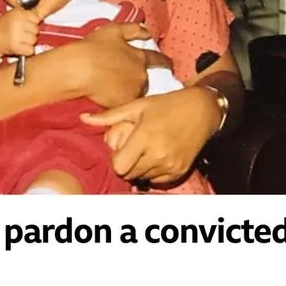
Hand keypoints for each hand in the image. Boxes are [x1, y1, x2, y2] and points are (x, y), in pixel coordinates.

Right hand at [0, 9, 40, 57]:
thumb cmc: (4, 26)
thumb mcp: (13, 14)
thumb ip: (26, 14)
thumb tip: (41, 16)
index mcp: (18, 14)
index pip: (36, 18)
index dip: (33, 22)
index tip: (28, 24)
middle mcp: (18, 24)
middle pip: (36, 29)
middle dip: (31, 32)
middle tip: (23, 33)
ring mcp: (17, 35)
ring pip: (34, 40)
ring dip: (29, 42)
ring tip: (21, 40)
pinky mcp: (16, 47)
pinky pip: (31, 50)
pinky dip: (27, 51)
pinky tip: (21, 48)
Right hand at [71, 23, 167, 107]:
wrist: (79, 70)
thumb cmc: (94, 48)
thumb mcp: (114, 31)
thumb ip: (133, 30)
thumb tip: (148, 32)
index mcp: (140, 58)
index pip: (158, 60)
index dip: (165, 61)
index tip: (170, 64)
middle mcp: (140, 77)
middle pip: (144, 80)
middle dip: (137, 78)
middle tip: (120, 74)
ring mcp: (131, 93)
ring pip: (133, 92)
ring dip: (127, 89)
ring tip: (109, 84)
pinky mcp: (121, 105)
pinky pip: (122, 103)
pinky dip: (116, 99)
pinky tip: (104, 93)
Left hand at [80, 86, 221, 185]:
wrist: (202, 110)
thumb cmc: (166, 105)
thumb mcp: (138, 106)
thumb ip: (110, 116)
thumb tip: (83, 118)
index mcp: (144, 137)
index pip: (118, 166)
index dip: (116, 159)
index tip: (120, 148)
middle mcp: (157, 154)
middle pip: (128, 174)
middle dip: (126, 164)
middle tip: (133, 148)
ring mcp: (170, 165)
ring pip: (142, 178)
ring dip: (140, 168)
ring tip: (146, 150)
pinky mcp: (179, 171)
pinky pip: (157, 181)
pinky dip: (154, 172)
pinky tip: (157, 156)